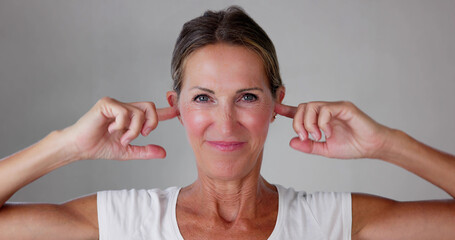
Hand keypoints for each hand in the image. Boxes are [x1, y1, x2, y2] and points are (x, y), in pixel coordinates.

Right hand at [64, 97, 177, 160]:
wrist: (80, 148)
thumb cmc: (99, 147)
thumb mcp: (127, 151)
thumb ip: (145, 151)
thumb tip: (164, 153)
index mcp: (130, 117)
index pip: (151, 112)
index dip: (165, 111)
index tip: (177, 111)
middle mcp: (124, 107)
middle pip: (150, 107)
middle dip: (151, 122)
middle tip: (143, 135)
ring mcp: (115, 104)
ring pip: (138, 113)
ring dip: (133, 130)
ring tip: (122, 138)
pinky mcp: (106, 104)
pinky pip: (125, 113)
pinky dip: (122, 126)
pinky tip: (112, 131)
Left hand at [275, 101, 389, 158]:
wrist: (372, 147)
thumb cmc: (352, 146)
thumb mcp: (325, 149)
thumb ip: (308, 146)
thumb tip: (292, 142)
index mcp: (320, 119)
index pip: (300, 111)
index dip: (286, 110)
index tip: (274, 109)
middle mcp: (326, 110)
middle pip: (302, 107)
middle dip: (298, 123)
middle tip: (304, 137)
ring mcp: (335, 107)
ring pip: (311, 106)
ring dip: (308, 123)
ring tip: (316, 136)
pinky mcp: (344, 107)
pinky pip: (326, 109)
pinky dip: (322, 123)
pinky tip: (327, 133)